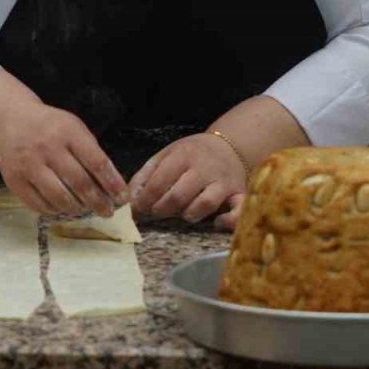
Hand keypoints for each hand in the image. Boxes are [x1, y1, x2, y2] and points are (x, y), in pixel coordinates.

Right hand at [0, 104, 127, 217]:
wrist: (10, 122)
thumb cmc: (50, 127)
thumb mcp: (73, 128)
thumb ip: (90, 152)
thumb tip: (110, 185)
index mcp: (68, 132)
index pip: (96, 162)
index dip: (112, 183)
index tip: (122, 198)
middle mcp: (48, 148)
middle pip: (79, 183)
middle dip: (98, 202)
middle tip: (107, 212)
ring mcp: (29, 165)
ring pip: (59, 197)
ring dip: (76, 209)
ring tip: (85, 210)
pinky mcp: (14, 180)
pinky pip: (38, 204)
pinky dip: (54, 210)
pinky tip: (62, 208)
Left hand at [130, 133, 247, 225]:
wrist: (230, 145)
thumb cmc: (193, 154)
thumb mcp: (167, 154)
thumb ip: (146, 174)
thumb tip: (130, 199)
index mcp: (184, 155)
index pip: (159, 182)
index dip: (145, 199)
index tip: (140, 207)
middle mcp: (204, 168)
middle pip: (179, 196)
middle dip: (162, 210)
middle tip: (157, 212)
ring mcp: (224, 182)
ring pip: (205, 204)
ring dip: (189, 215)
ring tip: (183, 213)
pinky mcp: (239, 194)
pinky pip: (238, 211)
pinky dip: (228, 221)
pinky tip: (217, 223)